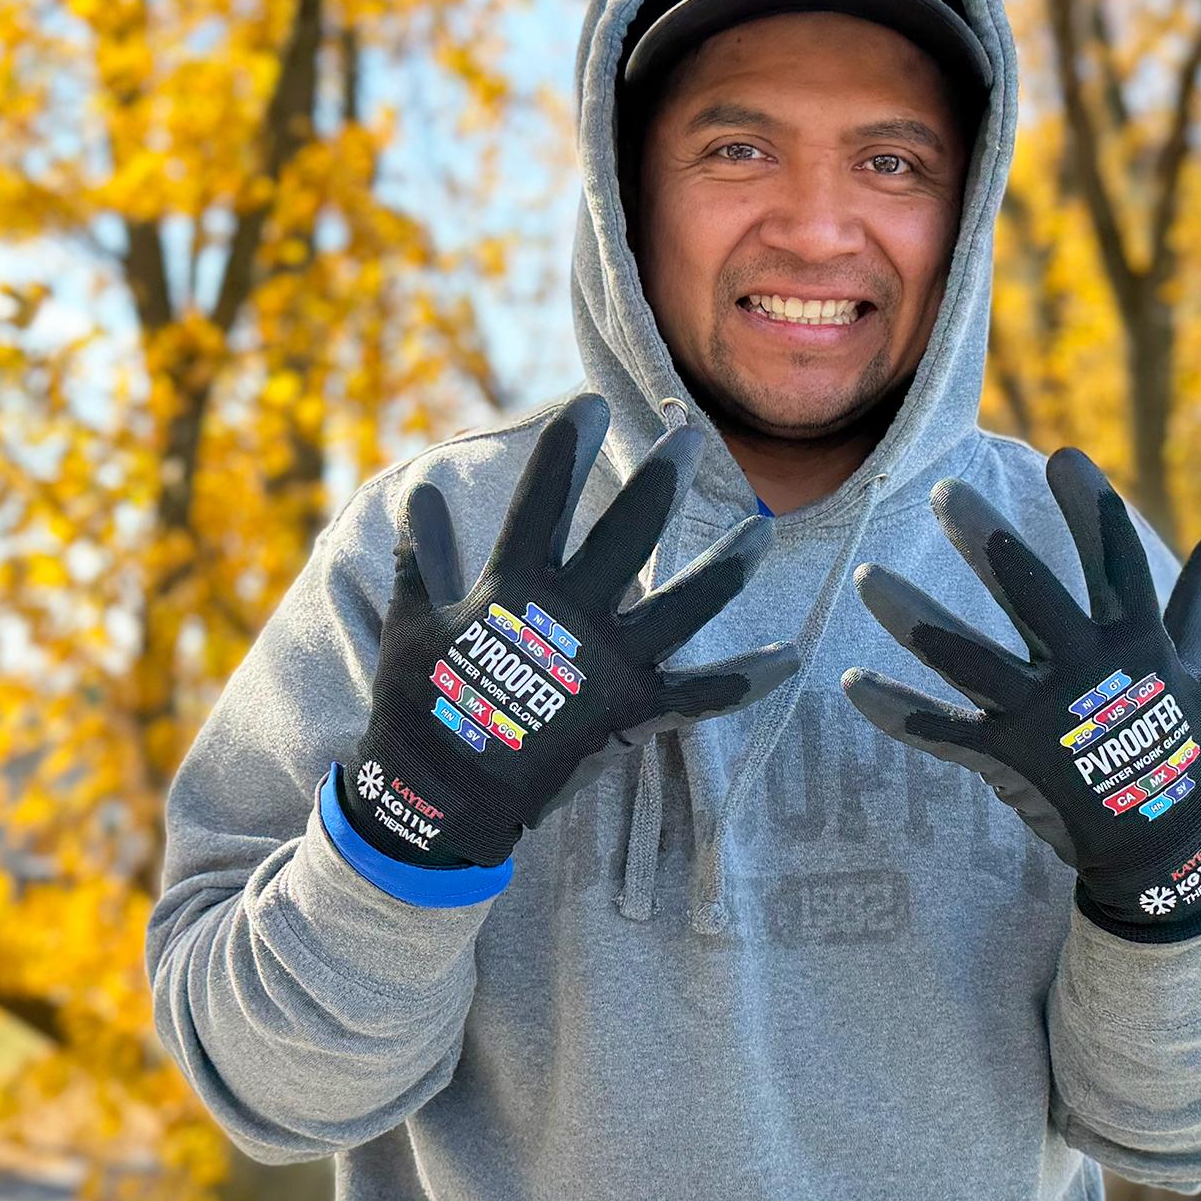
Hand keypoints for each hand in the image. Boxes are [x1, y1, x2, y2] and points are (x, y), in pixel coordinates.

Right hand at [342, 393, 798, 868]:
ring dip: (726, 567)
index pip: (542, 500)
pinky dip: (746, 680)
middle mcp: (569, 617)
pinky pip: (701, 696)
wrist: (438, 796)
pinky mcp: (630, 714)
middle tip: (690, 436)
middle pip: (629, 533)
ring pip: (685, 604)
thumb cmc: (417, 706)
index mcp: (512, 587)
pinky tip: (791, 658)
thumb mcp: (409, 619)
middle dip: (662, 478)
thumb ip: (423, 553)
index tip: (592, 403)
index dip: (566, 449)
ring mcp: (606, 665)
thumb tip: (421, 490)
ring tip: (761, 532)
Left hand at [840, 447, 1200, 939]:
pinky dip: (894, 708)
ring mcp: (1041, 717)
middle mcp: (1085, 671)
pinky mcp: (1006, 758)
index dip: (1090, 509)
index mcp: (1137, 641)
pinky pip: (939, 730)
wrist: (1166, 849)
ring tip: (866, 578)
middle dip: (985, 540)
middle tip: (944, 492)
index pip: (1113, 560)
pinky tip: (850, 680)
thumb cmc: (1186, 747)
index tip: (1062, 460)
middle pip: (1028, 592)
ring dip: (913, 617)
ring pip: (967, 657)